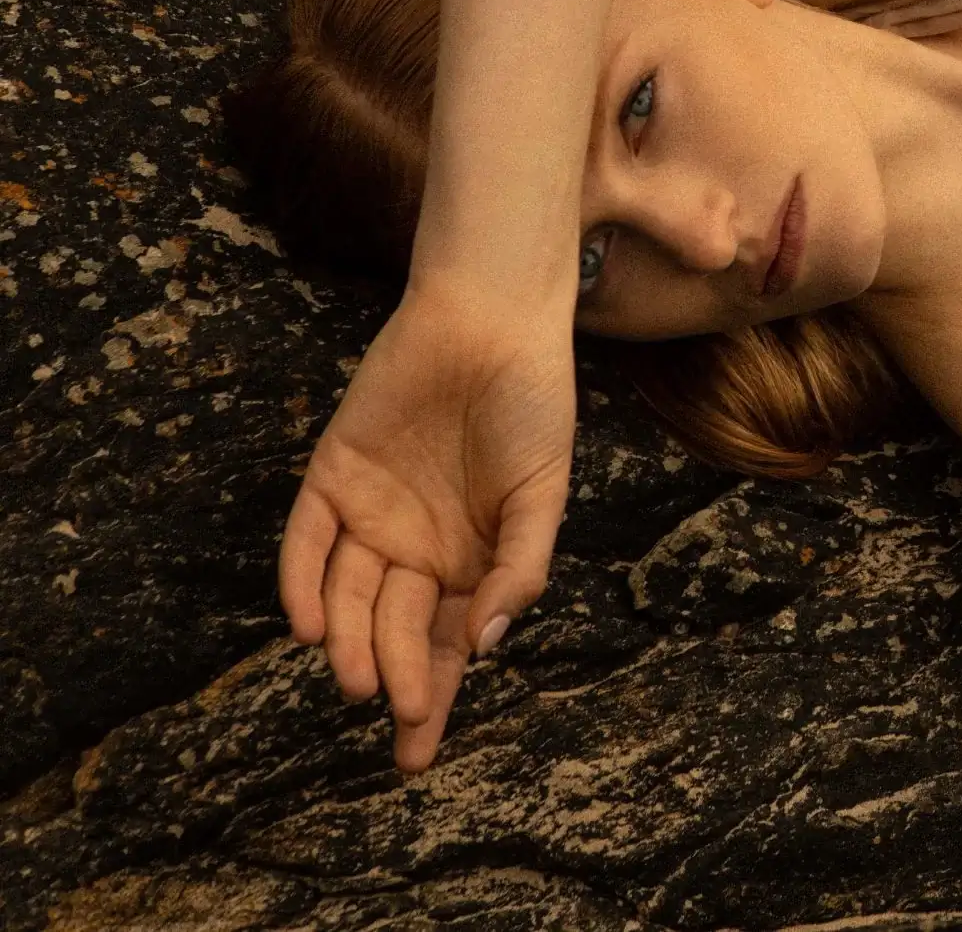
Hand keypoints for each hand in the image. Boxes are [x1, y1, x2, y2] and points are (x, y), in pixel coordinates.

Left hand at [277, 285, 576, 773]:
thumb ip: (519, 568)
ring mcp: (371, 513)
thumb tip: (488, 644)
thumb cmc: (534, 406)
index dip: (432, 697)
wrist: (491, 321)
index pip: (446, 644)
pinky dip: (302, 583)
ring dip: (351, 641)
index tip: (417, 754)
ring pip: (350, 596)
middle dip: (397, 675)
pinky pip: (306, 542)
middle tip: (397, 712)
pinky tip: (312, 624)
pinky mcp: (331, 476)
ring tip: (357, 677)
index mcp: (472, 559)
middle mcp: (416, 546)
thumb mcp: (545, 494)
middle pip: (396, 629)